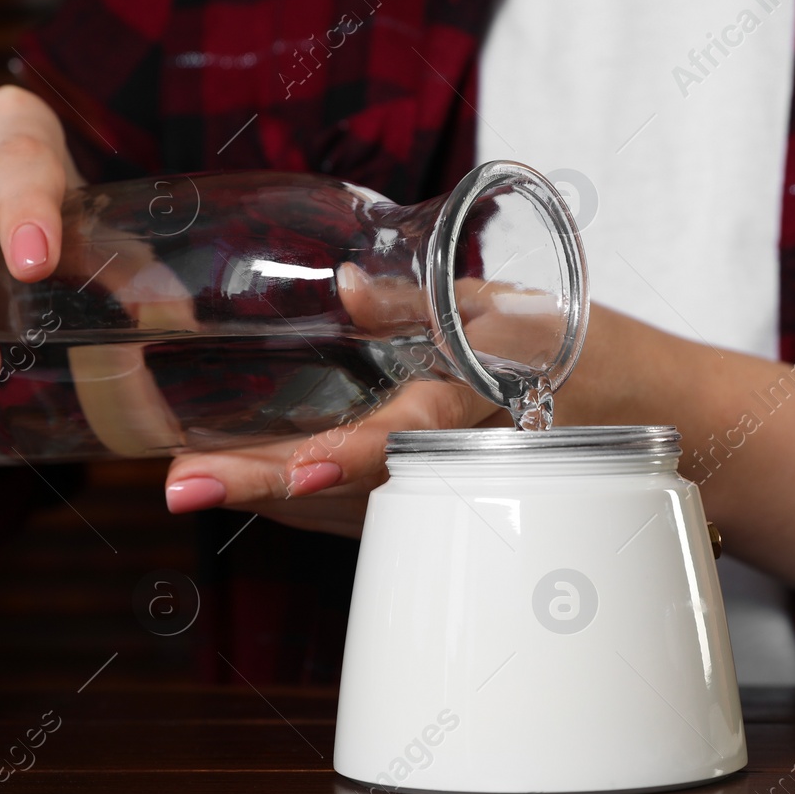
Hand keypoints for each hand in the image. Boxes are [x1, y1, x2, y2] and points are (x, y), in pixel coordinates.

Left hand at [160, 261, 524, 536]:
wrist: (610, 402)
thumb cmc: (551, 344)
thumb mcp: (494, 305)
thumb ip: (417, 300)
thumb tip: (347, 285)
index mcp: (470, 403)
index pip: (405, 435)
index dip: (351, 456)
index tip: (299, 472)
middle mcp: (447, 459)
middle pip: (346, 483)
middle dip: (263, 486)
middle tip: (184, 484)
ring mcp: (430, 488)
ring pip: (337, 505)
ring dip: (263, 495)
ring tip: (190, 479)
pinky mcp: (416, 502)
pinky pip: (346, 509)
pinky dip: (292, 496)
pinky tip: (238, 481)